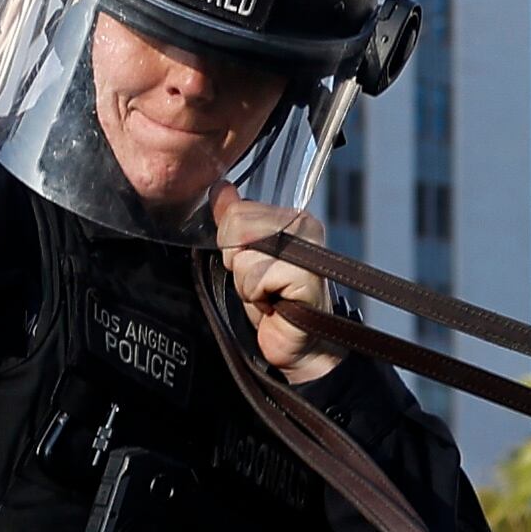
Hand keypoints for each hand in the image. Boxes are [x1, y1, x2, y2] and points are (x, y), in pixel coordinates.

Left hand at [213, 191, 344, 383]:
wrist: (296, 342)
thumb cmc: (274, 301)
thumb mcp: (245, 257)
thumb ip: (233, 221)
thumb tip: (220, 189)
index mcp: (291, 216)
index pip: (236, 211)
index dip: (230, 243)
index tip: (251, 264)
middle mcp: (305, 226)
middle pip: (238, 228)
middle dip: (237, 263)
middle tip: (259, 282)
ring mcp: (310, 249)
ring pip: (245, 255)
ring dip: (246, 284)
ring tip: (268, 293)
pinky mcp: (308, 275)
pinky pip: (258, 277)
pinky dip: (257, 296)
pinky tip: (274, 303)